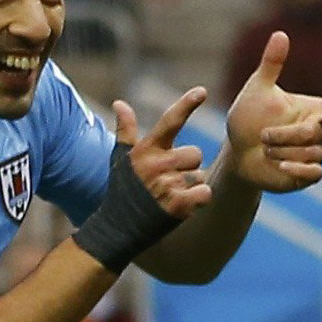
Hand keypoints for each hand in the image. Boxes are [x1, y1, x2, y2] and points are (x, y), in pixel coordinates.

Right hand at [112, 87, 211, 218]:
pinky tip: (181, 206)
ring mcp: (168, 185)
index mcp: (146, 150)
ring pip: (200, 175)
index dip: (187, 104)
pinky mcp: (178, 205)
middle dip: (188, 167)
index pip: (170, 121)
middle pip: (195, 154)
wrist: (117, 229)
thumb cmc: (121, 191)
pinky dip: (198, 200)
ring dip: (191, 186)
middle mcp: (157, 165)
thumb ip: (125, 131)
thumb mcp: (121, 160)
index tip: (201, 91)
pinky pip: (204, 193)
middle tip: (169, 180)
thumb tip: (119, 103)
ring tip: (170, 195)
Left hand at [226, 31, 321, 192]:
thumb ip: (272, 64)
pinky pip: (315, 173)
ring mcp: (314, 154)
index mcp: (312, 109)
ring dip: (282, 151)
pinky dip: (298, 168)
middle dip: (284, 134)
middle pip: (314, 133)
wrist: (237, 152)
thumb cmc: (249, 118)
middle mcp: (317, 131)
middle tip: (263, 135)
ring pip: (312, 153)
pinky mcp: (306, 174)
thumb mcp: (258, 90)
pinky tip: (281, 165)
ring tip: (265, 150)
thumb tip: (280, 34)